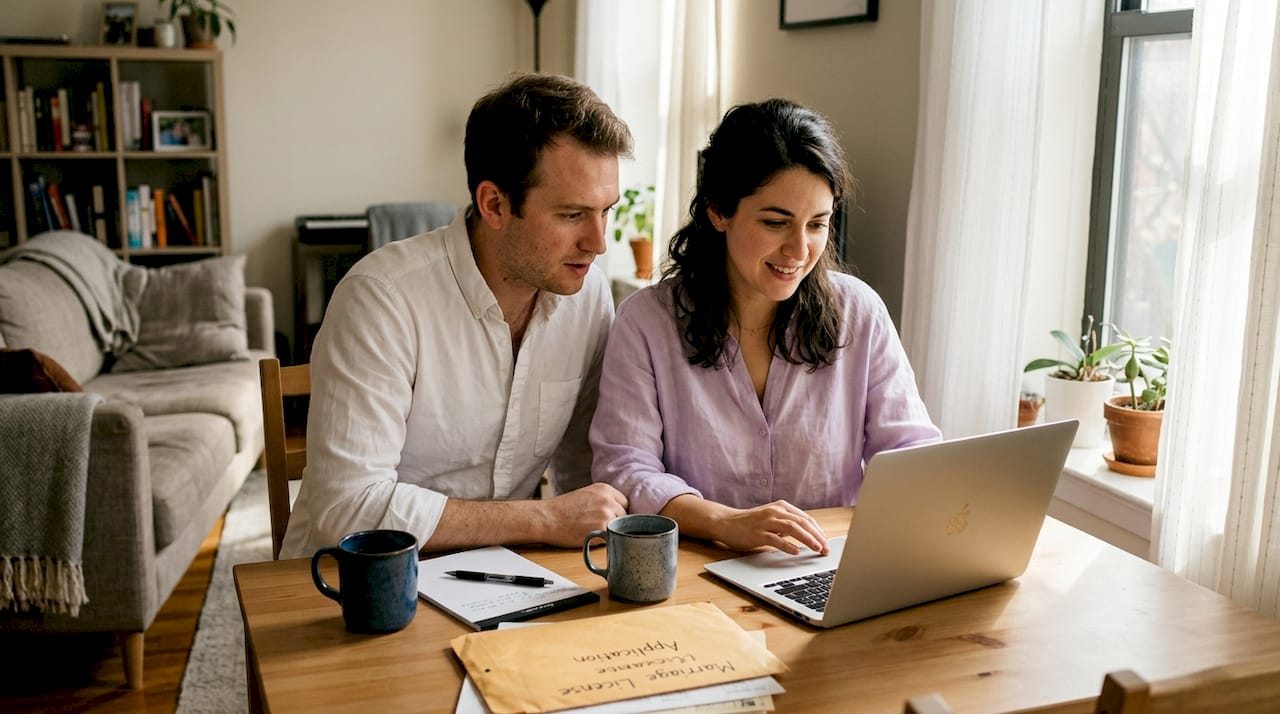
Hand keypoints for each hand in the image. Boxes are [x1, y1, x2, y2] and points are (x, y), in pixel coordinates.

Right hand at [538, 483, 627, 546]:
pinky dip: (603, 540)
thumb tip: (619, 511)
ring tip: (592, 530)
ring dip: (610, 531)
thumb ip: (603, 500)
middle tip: (599, 526)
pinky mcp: (602, 529)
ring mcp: (606, 514)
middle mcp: (608, 499)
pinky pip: (611, 537)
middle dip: (616, 522)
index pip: (624, 503)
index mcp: (605, 489)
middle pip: (625, 515)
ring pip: (619, 527)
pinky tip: (589, 536)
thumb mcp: (587, 495)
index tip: (609, 518)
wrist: (547, 518)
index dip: (618, 512)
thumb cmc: (562, 509)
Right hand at [712, 500, 828, 554]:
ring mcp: (766, 521)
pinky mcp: (757, 533)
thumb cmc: (751, 523)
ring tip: (817, 549)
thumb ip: (788, 525)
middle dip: (818, 537)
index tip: (827, 543)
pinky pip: (776, 539)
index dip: (819, 531)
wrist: (726, 523)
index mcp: (782, 507)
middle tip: (826, 549)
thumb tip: (810, 536)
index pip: (806, 519)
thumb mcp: (772, 520)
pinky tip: (796, 552)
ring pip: (793, 528)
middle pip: (803, 522)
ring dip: (808, 539)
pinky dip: (788, 545)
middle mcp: (775, 511)